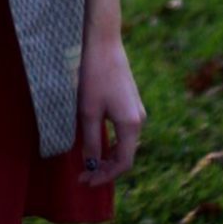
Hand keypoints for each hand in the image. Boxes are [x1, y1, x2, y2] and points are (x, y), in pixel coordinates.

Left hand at [77, 29, 145, 186]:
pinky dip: (111, 141)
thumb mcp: (88, 112)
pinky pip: (123, 130)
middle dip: (105, 168)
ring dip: (108, 156)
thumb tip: (90, 165)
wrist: (102, 41)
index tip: (84, 182)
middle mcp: (139, 119)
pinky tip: (96, 141)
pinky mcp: (129, 100)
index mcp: (131, 124)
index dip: (104, 176)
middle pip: (126, 155)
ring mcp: (136, 109)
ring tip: (88, 162)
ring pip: (125, 142)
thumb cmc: (93, 75)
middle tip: (83, 176)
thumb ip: (91, 141)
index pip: (123, 163)